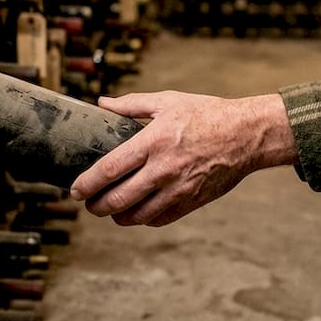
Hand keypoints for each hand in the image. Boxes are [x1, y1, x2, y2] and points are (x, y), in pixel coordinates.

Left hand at [70, 91, 295, 226]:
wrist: (246, 135)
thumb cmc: (206, 114)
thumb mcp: (167, 101)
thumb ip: (131, 104)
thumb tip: (102, 102)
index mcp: (154, 141)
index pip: (109, 169)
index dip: (86, 184)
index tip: (75, 189)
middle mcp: (164, 169)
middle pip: (118, 199)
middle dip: (96, 206)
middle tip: (88, 203)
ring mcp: (178, 189)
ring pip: (137, 216)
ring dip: (117, 216)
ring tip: (110, 210)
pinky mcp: (192, 202)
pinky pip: (159, 219)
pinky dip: (143, 219)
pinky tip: (137, 210)